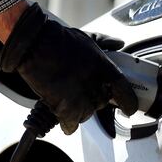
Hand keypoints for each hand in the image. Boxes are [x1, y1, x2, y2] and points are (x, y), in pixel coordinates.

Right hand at [0, 3, 137, 134]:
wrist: (33, 44)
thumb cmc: (56, 39)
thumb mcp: (86, 37)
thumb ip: (104, 43)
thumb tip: (117, 43)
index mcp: (104, 67)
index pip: (124, 92)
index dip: (128, 102)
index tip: (128, 108)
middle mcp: (95, 84)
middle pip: (101, 103)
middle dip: (93, 99)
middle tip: (80, 91)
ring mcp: (80, 98)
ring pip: (87, 114)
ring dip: (79, 110)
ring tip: (67, 97)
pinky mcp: (65, 108)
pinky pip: (71, 124)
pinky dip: (67, 123)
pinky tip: (63, 116)